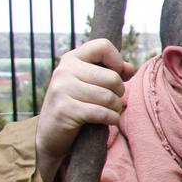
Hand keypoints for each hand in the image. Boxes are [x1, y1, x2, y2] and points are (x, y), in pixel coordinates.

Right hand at [36, 39, 134, 181]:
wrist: (52, 135)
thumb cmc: (78, 106)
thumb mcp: (90, 84)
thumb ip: (110, 71)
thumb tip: (130, 68)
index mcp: (71, 59)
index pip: (102, 46)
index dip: (117, 61)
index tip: (116, 76)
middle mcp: (64, 70)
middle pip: (112, 77)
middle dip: (119, 93)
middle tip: (111, 101)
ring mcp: (62, 89)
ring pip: (109, 97)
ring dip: (116, 108)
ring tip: (109, 111)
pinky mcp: (65, 109)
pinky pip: (102, 112)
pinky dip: (111, 119)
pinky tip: (107, 121)